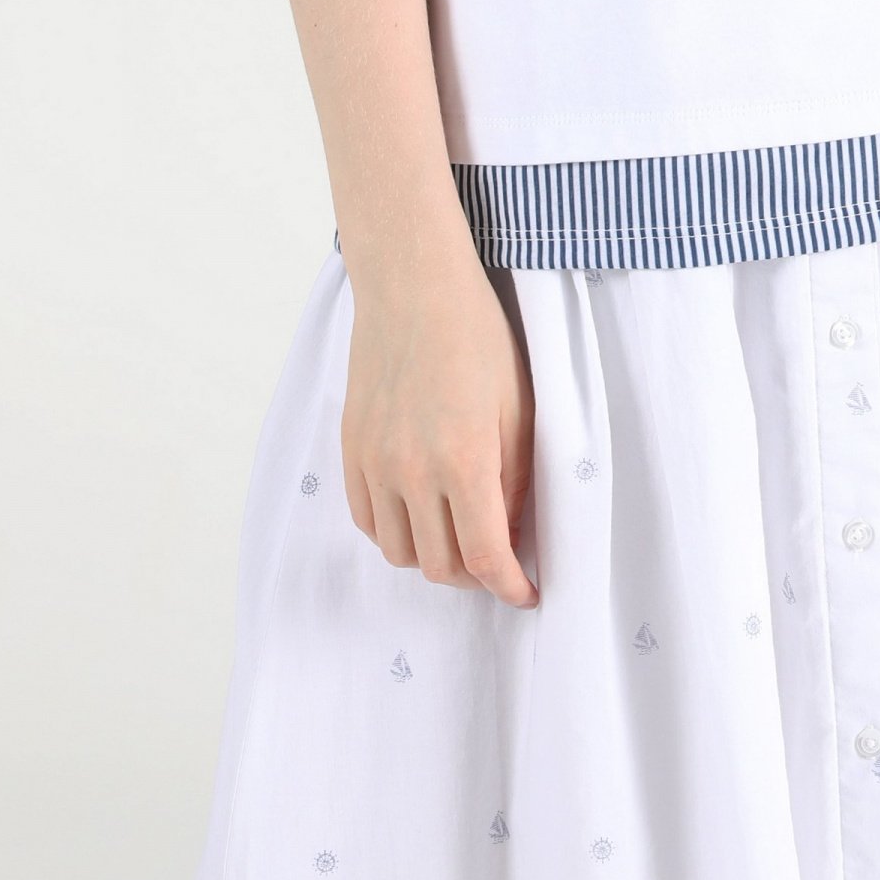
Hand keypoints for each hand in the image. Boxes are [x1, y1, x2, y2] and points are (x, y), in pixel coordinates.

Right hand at [338, 233, 538, 608]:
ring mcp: (375, 462)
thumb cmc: (477, 335)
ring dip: (434, 559)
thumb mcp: (518, 405)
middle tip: (500, 561)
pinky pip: (367, 521)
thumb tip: (511, 531)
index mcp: (464, 460)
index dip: (511, 588)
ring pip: (400, 553)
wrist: (413, 284)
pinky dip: (395, 534)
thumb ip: (515, 477)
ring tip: (460, 537)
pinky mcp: (351, 448)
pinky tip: (420, 516)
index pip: (486, 557)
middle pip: (441, 566)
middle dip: (477, 576)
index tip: (527, 594)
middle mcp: (412, 471)